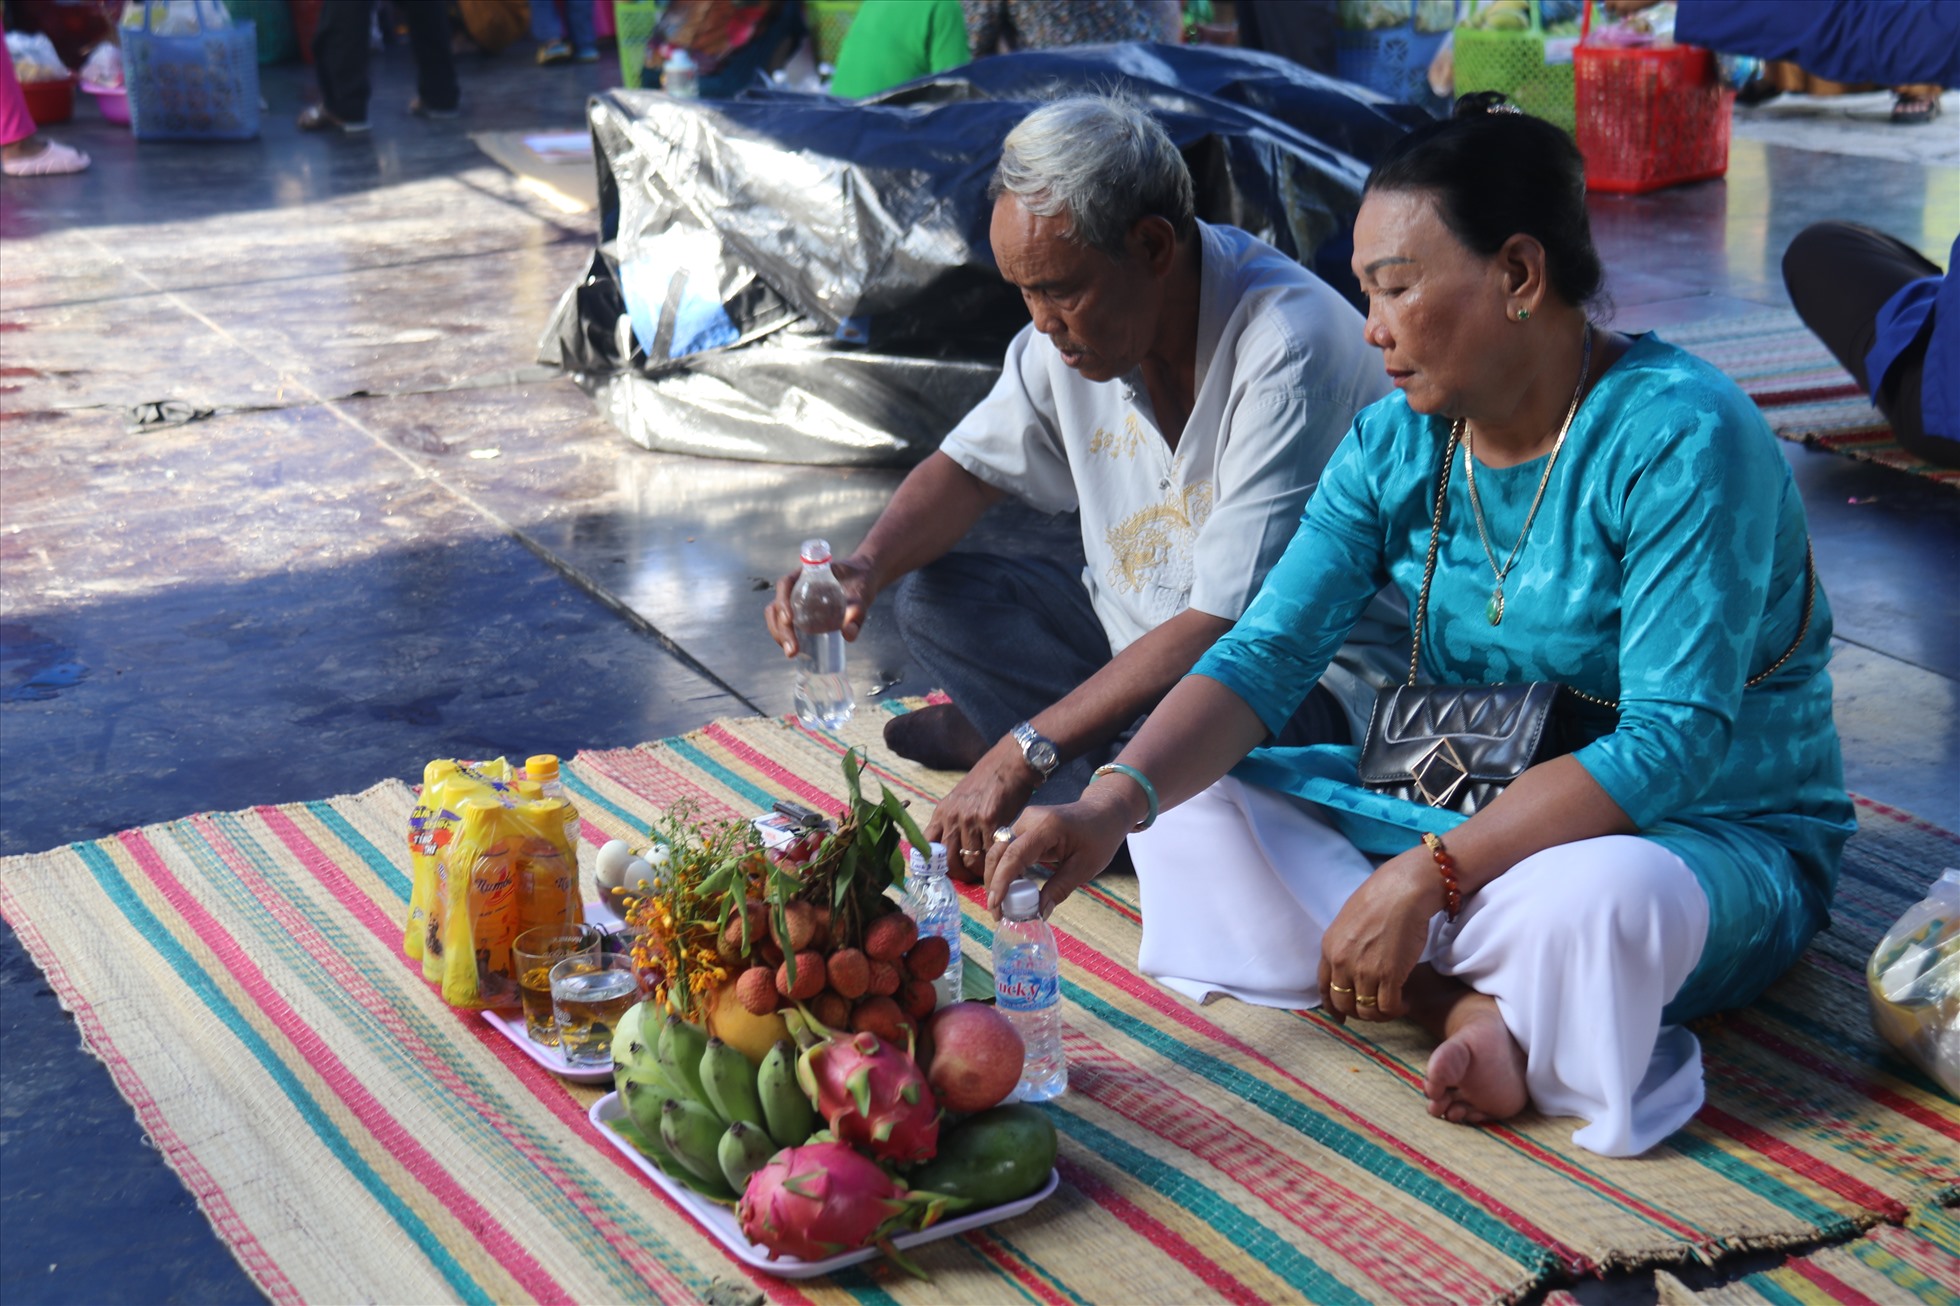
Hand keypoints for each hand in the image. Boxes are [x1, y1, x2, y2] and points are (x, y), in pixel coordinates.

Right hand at [764, 556, 874, 656]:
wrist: (862, 581)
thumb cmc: (859, 582)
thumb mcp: (861, 595)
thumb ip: (856, 611)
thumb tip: (848, 634)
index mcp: (806, 575)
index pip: (786, 584)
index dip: (782, 601)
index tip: (789, 618)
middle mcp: (796, 587)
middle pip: (776, 605)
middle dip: (780, 628)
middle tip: (792, 648)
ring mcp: (795, 601)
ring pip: (776, 617)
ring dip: (780, 635)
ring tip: (792, 653)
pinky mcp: (800, 614)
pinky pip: (786, 625)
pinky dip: (786, 637)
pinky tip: (795, 650)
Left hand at [925, 740, 1041, 882]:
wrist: (1009, 763)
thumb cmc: (987, 782)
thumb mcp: (960, 800)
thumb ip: (954, 821)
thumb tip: (954, 849)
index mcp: (942, 812)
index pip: (927, 845)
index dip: (934, 864)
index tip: (944, 873)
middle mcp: (952, 817)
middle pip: (947, 860)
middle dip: (959, 875)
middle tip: (971, 878)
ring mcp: (970, 819)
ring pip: (970, 859)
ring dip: (980, 871)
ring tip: (988, 872)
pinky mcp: (990, 820)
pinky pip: (989, 851)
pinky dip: (995, 861)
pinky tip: (1000, 861)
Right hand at [982, 787, 1132, 916]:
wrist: (1103, 812)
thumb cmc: (1099, 837)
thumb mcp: (1085, 867)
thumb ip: (1060, 888)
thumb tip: (1040, 913)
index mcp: (1047, 826)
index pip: (1015, 854)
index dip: (1001, 881)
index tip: (996, 905)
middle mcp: (1029, 820)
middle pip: (999, 852)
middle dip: (993, 883)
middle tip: (997, 912)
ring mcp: (1024, 821)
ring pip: (999, 851)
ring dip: (997, 877)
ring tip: (1002, 905)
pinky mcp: (1024, 827)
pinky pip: (1008, 850)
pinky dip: (1006, 870)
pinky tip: (1012, 889)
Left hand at [1317, 850, 1439, 1023]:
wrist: (1404, 890)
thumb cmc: (1382, 897)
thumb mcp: (1349, 921)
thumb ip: (1345, 945)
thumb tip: (1352, 964)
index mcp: (1328, 947)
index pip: (1324, 988)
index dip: (1333, 1006)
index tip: (1341, 1016)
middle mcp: (1341, 962)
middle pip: (1343, 1003)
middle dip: (1359, 1012)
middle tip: (1376, 1008)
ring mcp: (1363, 970)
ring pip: (1366, 1010)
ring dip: (1380, 1014)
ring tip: (1394, 1005)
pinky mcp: (1388, 975)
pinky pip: (1387, 1007)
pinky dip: (1397, 1010)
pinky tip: (1406, 1001)